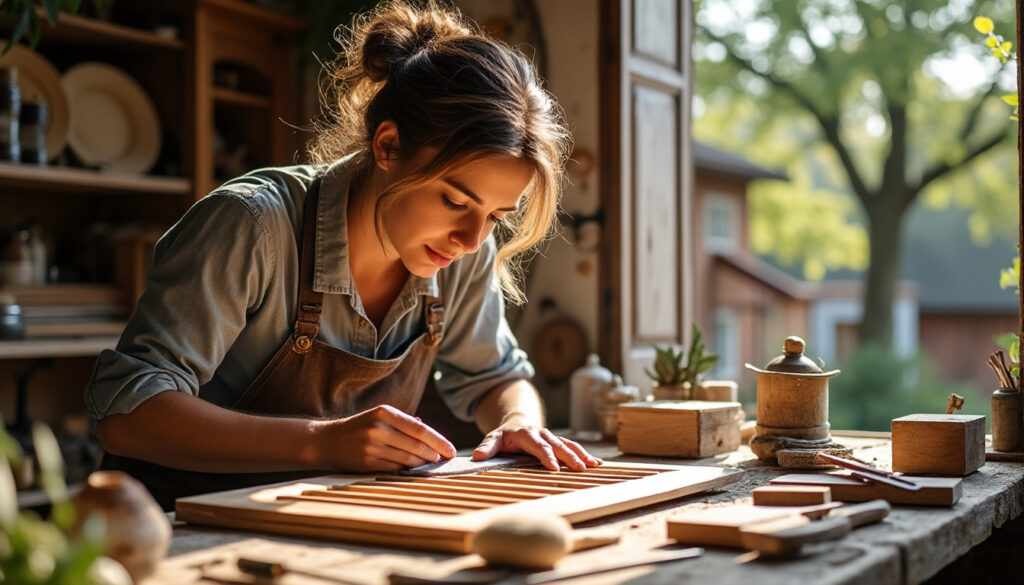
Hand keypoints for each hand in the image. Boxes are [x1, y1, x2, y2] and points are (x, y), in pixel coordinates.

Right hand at [313, 405, 455, 472]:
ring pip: (407, 460)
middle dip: (435, 455)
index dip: (439, 441)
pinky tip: (414, 470)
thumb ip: (404, 422)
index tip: (451, 450)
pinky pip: (394, 469)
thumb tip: (429, 432)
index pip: (420, 429)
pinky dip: (407, 471)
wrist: (326, 441)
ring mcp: (372, 447)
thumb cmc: (359, 427)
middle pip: (416, 446)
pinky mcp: (367, 463)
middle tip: (445, 460)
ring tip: (431, 465)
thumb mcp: (379, 416)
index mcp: (385, 413)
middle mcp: (378, 429)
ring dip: (423, 464)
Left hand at [471, 417, 602, 471]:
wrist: (517, 422)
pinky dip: (585, 454)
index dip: (546, 456)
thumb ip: (487, 447)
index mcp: (526, 434)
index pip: (537, 446)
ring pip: (569, 445)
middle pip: (557, 445)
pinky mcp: (559, 442)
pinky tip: (598, 464)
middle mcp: (542, 434)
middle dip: (569, 456)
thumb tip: (477, 456)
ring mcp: (552, 438)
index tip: (554, 467)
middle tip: (580, 468)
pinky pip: (574, 447)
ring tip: (593, 465)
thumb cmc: (505, 436)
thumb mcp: (493, 439)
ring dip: (581, 455)